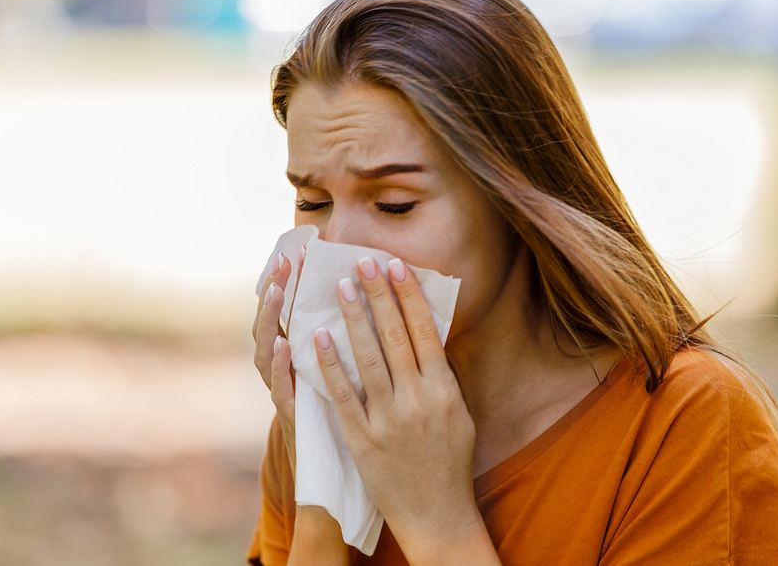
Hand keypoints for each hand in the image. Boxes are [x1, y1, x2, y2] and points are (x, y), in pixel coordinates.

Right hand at [253, 245, 349, 563]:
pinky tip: (285, 345)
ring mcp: (287, 396)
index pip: (293, 311)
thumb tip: (376, 297)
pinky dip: (281, 369)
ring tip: (275, 289)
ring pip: (270, 352)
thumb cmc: (352, 426)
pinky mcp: (294, 421)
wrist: (338, 484)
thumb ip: (354, 345)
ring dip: (274, 319)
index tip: (299, 246)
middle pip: (276, 324)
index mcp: (302, 359)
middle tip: (283, 259)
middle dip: (278, 290)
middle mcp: (288, 374)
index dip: (293, 281)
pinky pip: (283, 392)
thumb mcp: (350, 380)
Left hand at [313, 256, 483, 557]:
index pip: (425, 332)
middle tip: (363, 262)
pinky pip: (344, 396)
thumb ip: (442, 375)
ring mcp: (388, 420)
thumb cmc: (450, 461)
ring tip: (341, 287)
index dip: (409, 295)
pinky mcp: (362, 439)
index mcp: (445, 390)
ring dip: (354, 319)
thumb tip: (427, 333)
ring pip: (368, 359)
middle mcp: (418, 400)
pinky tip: (318, 338)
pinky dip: (330, 365)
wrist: (437, 514)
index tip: (396, 266)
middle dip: (378, 296)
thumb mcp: (459, 413)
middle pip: (396, 337)